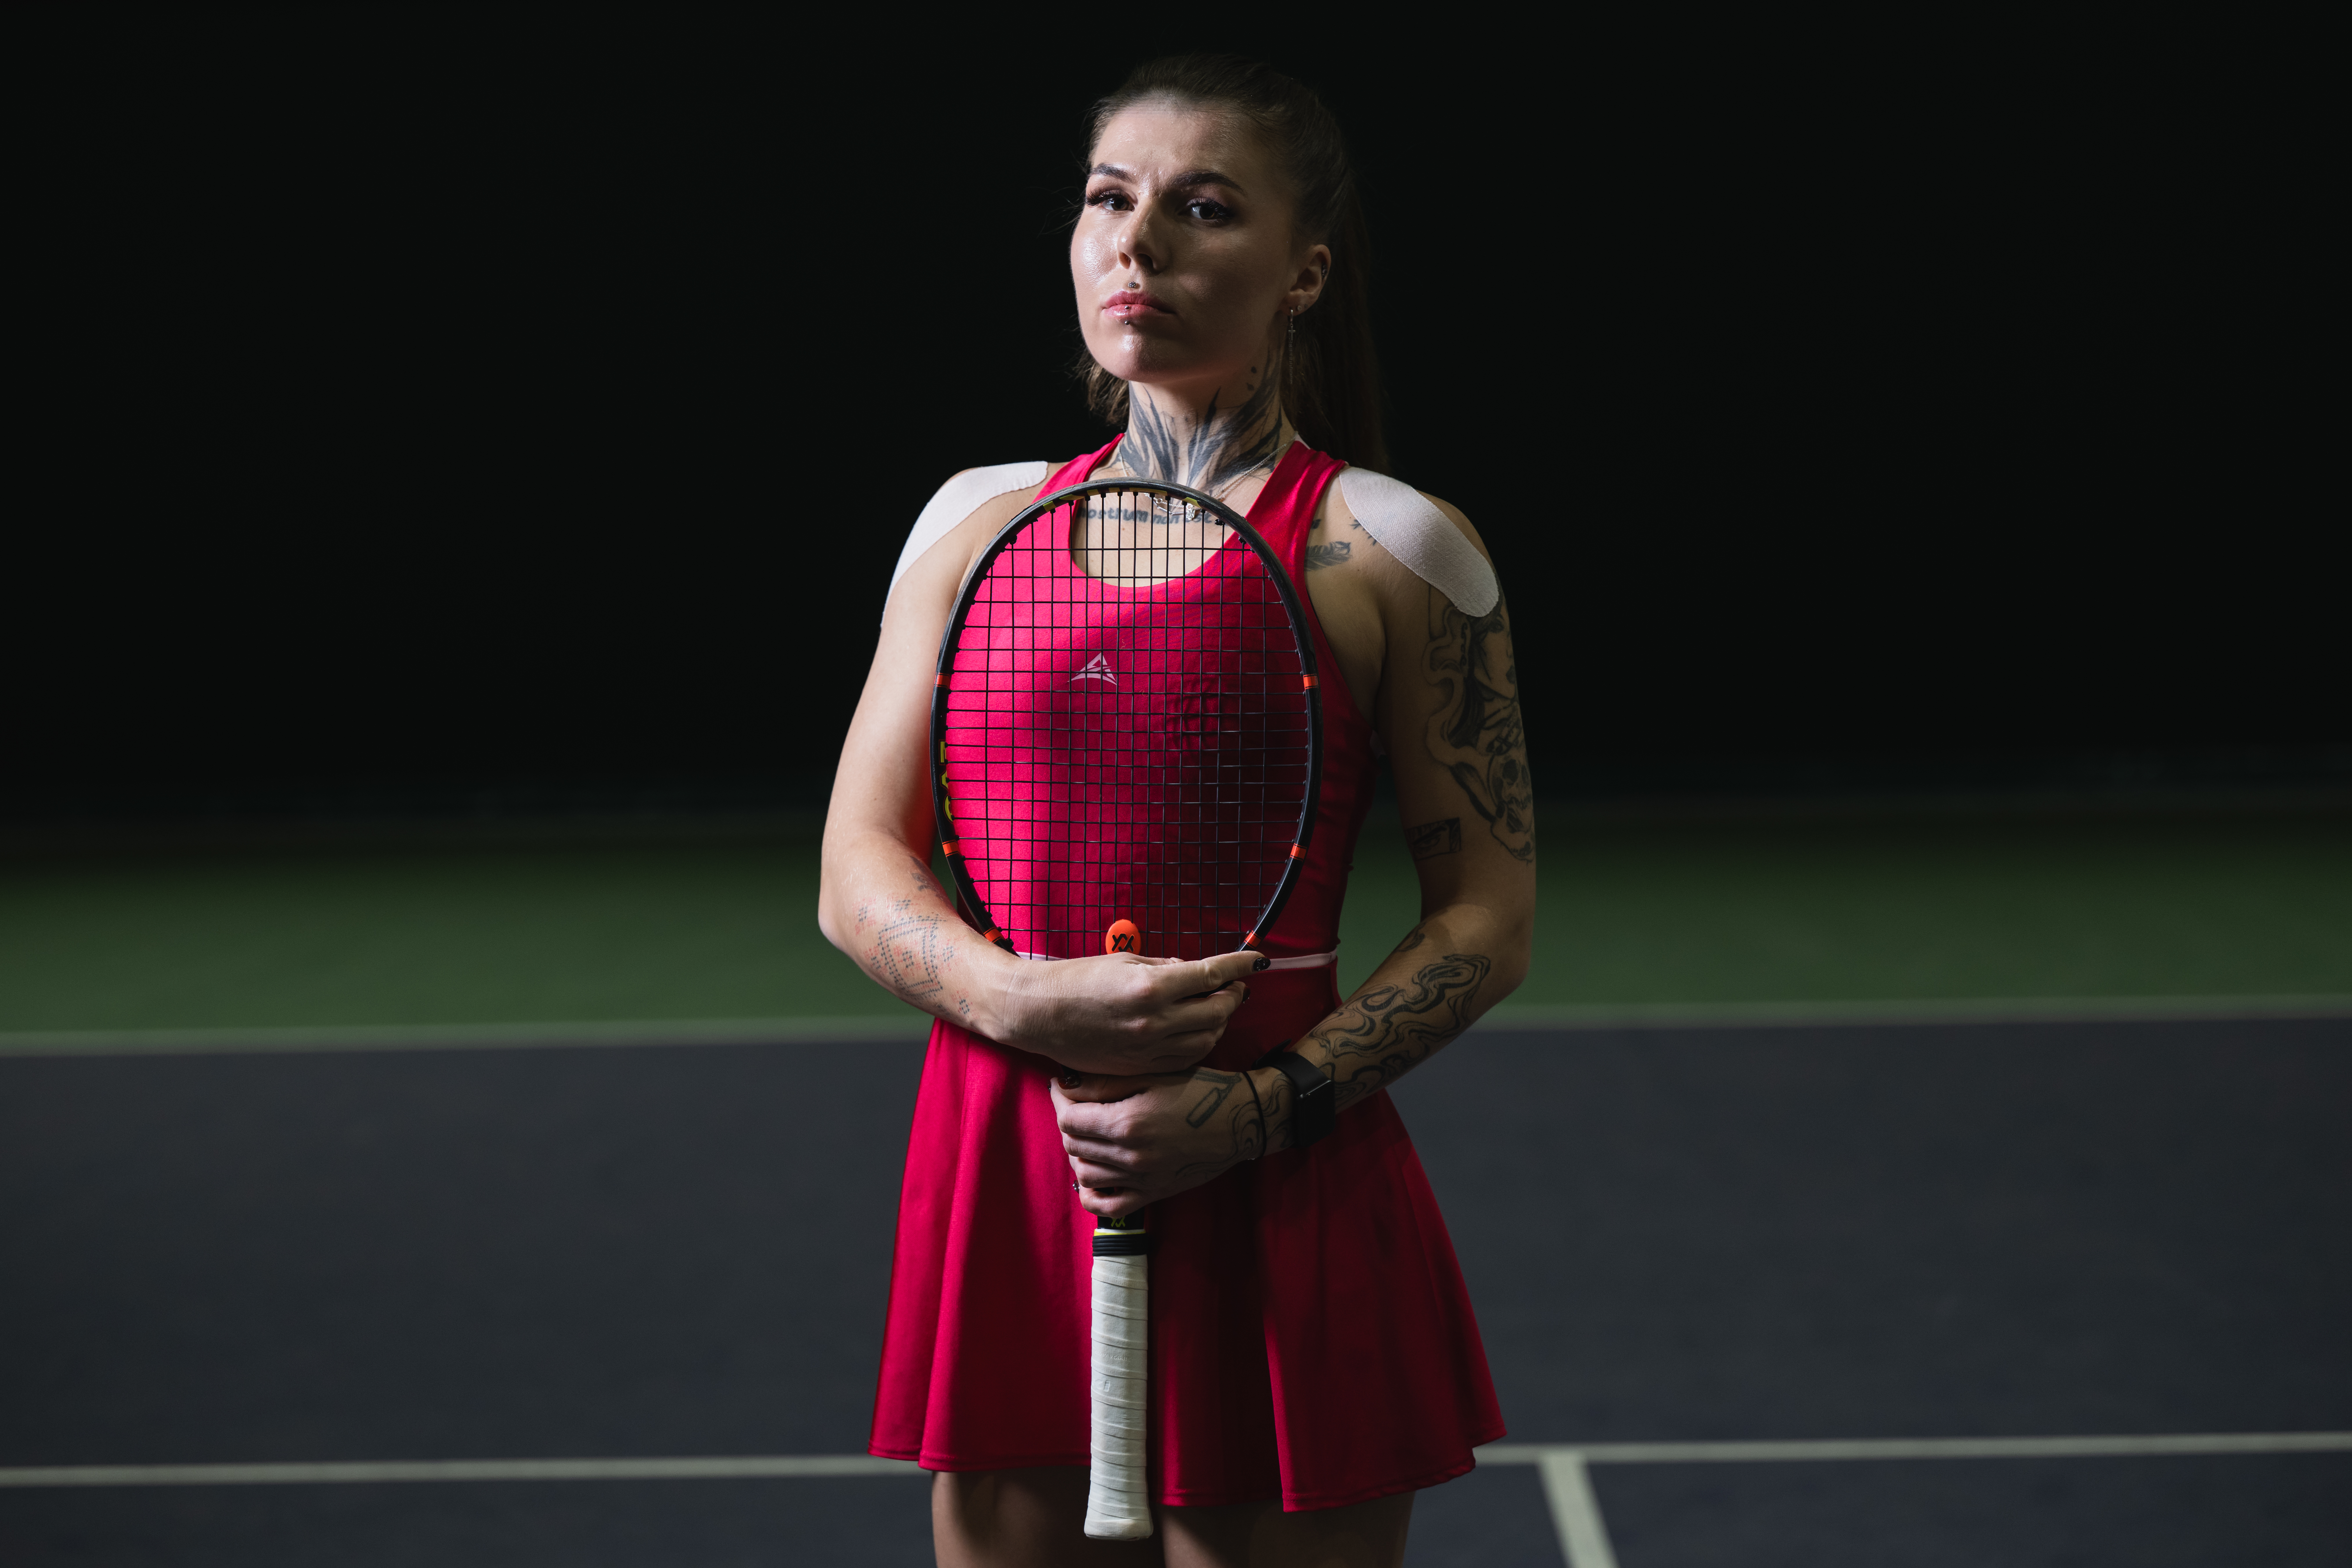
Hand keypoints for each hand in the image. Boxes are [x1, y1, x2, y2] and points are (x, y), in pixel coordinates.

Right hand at [998, 950, 1267, 1076]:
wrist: (1040, 1014)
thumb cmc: (1078, 980)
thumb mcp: (1125, 962)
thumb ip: (1167, 968)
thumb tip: (1198, 972)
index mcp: (1150, 986)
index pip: (1212, 974)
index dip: (1240, 964)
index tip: (1257, 959)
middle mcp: (1154, 1020)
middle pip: (1217, 1009)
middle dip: (1234, 995)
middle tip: (1236, 985)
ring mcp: (1148, 1047)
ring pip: (1207, 1038)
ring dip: (1220, 1021)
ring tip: (1219, 1007)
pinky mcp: (1141, 1066)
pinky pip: (1185, 1058)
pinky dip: (1200, 1043)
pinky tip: (1198, 1031)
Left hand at [1053, 1064, 1272, 1218]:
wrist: (1239, 1120)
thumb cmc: (1198, 1090)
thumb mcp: (1152, 1076)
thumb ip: (1105, 1083)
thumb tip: (1064, 1086)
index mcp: (1127, 1122)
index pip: (1068, 1118)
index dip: (1059, 1101)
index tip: (1062, 1087)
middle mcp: (1130, 1155)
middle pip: (1073, 1145)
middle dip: (1069, 1124)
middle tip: (1077, 1106)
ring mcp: (1141, 1179)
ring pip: (1084, 1174)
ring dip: (1078, 1154)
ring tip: (1089, 1135)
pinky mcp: (1152, 1193)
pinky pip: (1107, 1205)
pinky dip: (1091, 1193)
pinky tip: (1094, 1174)